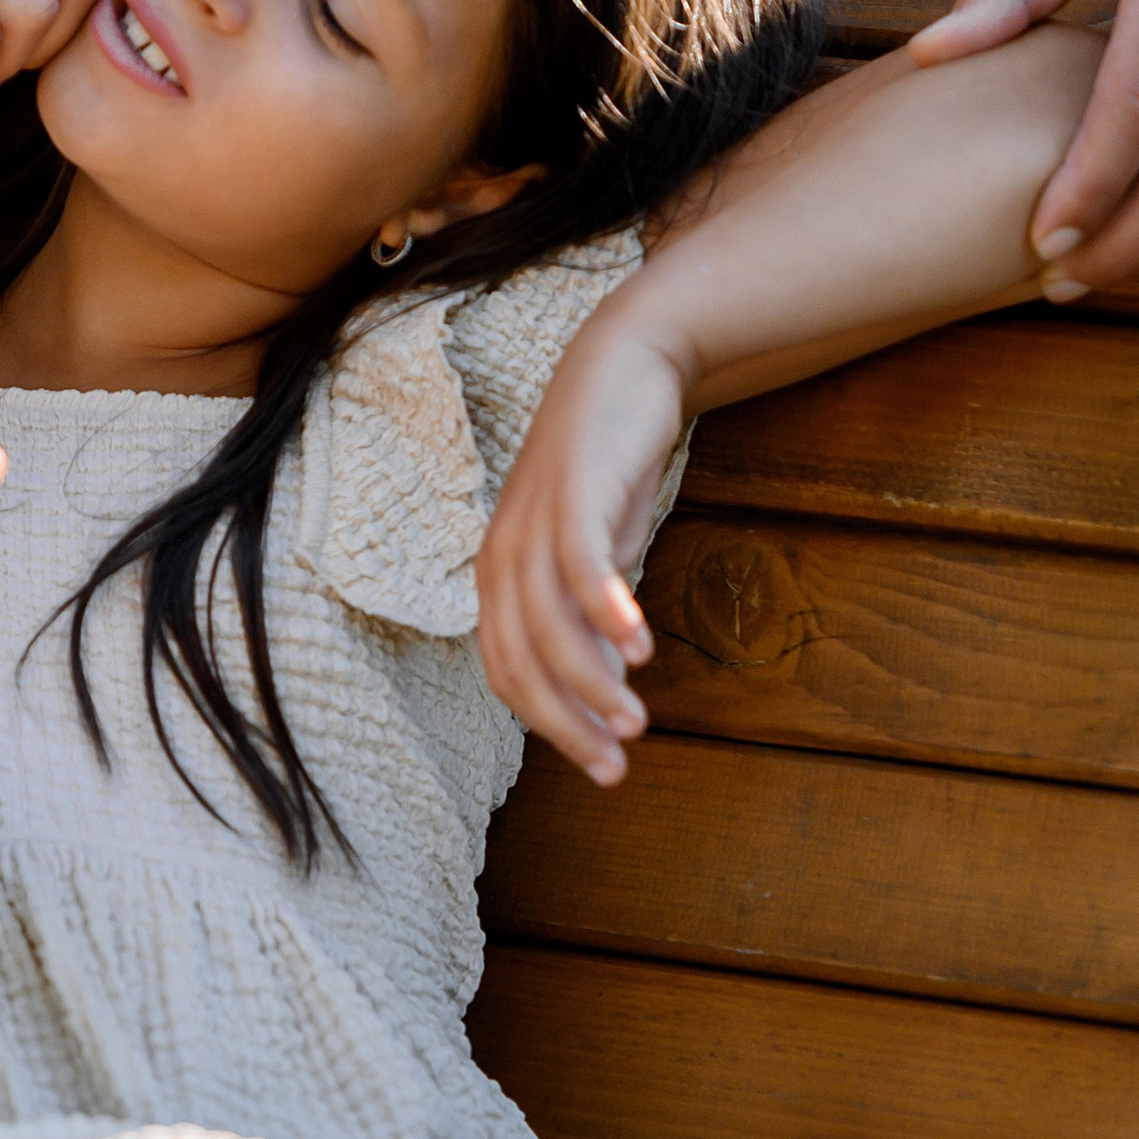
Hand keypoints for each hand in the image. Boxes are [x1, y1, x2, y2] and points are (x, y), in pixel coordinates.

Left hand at [476, 324, 689, 785]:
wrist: (622, 371)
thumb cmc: (607, 476)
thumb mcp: (597, 560)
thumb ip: (591, 620)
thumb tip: (602, 690)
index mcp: (499, 578)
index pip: (508, 674)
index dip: (550, 727)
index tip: (601, 767)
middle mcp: (502, 556)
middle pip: (521, 663)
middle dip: (567, 724)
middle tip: (616, 765)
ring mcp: (532, 524)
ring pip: (547, 625)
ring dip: (589, 683)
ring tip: (635, 720)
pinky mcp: (572, 494)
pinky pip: (580, 566)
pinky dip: (606, 612)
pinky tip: (639, 650)